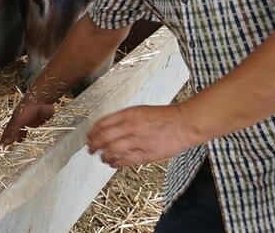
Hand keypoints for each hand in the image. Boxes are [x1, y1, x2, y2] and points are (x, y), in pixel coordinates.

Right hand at [0, 96, 55, 145]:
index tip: (1, 143)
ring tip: (20, 141)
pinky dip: (33, 132)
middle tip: (10, 143)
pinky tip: (34, 134)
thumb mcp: (18, 120)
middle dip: (13, 136)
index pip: (8, 130)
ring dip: (22, 135)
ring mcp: (31, 120)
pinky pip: (36, 128)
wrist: (42, 99)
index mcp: (15, 119)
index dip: (5, 137)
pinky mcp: (39, 120)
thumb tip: (5, 143)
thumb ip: (12, 132)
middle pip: (16, 130)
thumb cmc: (28, 107)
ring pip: (25, 129)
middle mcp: (22, 120)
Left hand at [86, 104, 202, 167]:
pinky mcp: (147, 154)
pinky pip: (126, 160)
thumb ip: (124, 118)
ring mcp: (139, 141)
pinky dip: (116, 163)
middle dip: (93, 145)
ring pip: (112, 150)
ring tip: (101, 158)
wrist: (185, 123)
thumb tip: (107, 126)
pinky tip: (113, 163)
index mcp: (129, 114)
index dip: (92, 132)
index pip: (102, 123)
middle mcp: (131, 126)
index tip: (88, 137)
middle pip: (104, 137)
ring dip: (103, 155)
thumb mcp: (140, 110)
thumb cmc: (164, 117)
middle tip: (90, 149)